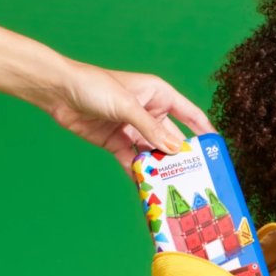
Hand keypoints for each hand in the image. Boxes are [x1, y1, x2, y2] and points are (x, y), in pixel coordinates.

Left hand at [46, 62, 216, 173]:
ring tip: (174, 189)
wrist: (57, 91)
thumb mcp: (127, 106)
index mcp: (159, 95)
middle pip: (172, 139)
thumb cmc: (94, 86)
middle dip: (182, 158)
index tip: (217, 151)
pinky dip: (139, 174)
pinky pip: (133, 161)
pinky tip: (148, 189)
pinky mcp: (117, 142)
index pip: (190, 114)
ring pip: (153, 153)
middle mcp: (150, 112)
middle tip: (196, 179)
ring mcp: (133, 129)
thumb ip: (152, 129)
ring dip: (161, 169)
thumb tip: (175, 151)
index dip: (204, 131)